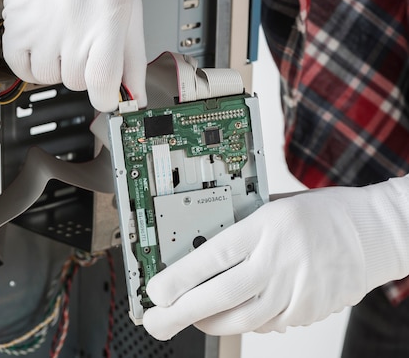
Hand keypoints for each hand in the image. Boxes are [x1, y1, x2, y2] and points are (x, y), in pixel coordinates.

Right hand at [1, 0, 146, 111]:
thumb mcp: (131, 4)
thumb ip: (133, 54)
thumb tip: (135, 93)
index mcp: (109, 18)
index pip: (104, 83)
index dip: (107, 98)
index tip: (108, 97)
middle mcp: (73, 25)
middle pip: (77, 83)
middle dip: (84, 71)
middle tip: (85, 43)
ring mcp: (41, 27)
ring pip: (50, 78)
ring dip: (57, 66)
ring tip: (63, 35)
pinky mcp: (16, 24)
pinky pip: (20, 67)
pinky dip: (31, 64)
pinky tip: (42, 45)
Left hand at [143, 176, 408, 338]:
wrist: (374, 233)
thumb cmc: (323, 213)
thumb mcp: (274, 205)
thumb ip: (240, 225)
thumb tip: (198, 245)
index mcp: (267, 228)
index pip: (213, 257)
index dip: (180, 278)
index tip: (155, 291)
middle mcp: (281, 260)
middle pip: (222, 296)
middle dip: (181, 313)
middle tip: (157, 320)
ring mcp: (297, 289)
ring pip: (242, 319)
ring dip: (209, 322)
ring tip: (189, 318)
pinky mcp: (309, 310)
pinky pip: (268, 324)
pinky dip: (245, 321)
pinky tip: (235, 313)